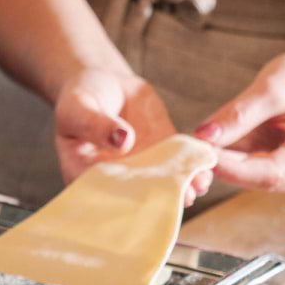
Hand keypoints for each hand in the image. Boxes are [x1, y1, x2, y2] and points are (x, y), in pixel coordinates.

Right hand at [52, 67, 207, 198]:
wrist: (104, 84)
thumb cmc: (80, 99)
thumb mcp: (79, 107)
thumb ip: (96, 124)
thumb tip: (122, 139)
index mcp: (87, 174)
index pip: (105, 194)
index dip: (125, 200)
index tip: (144, 198)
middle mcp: (118, 177)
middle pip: (138, 196)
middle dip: (162, 197)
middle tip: (181, 197)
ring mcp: (143, 166)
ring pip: (163, 182)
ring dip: (183, 185)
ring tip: (198, 183)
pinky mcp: (162, 151)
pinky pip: (179, 161)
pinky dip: (193, 164)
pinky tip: (205, 165)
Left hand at [196, 41, 284, 194]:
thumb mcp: (273, 88)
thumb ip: (240, 114)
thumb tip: (204, 137)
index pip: (271, 174)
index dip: (234, 168)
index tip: (203, 154)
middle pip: (256, 180)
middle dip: (222, 167)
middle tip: (187, 152)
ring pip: (245, 176)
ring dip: (218, 163)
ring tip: (191, 146)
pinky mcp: (270, 167)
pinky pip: (242, 166)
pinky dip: (222, 156)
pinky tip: (202, 144)